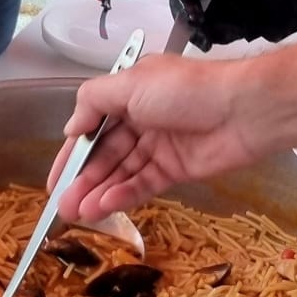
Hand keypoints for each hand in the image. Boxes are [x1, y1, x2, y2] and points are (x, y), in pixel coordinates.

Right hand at [51, 55, 270, 222]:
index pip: (92, 125)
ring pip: (121, 172)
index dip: (72, 153)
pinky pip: (143, 183)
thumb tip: (71, 126)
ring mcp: (159, 145)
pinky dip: (123, 194)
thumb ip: (94, 102)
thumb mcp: (131, 83)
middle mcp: (142, 118)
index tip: (54, 180)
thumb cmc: (185, 89)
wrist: (242, 109)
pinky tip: (104, 206)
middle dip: (83, 179)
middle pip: (106, 153)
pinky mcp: (176, 169)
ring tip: (78, 213)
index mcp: (130, 92)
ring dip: (99, 191)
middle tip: (63, 206)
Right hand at [168, 0, 296, 49]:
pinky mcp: (218, 25)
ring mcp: (210, 5)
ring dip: (196, 31)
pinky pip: (205, 33)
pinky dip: (209, 38)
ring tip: (206, 41)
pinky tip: (217, 41)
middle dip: (185, 14)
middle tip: (197, 25)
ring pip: (188, 20)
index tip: (189, 8)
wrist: (296, 5)